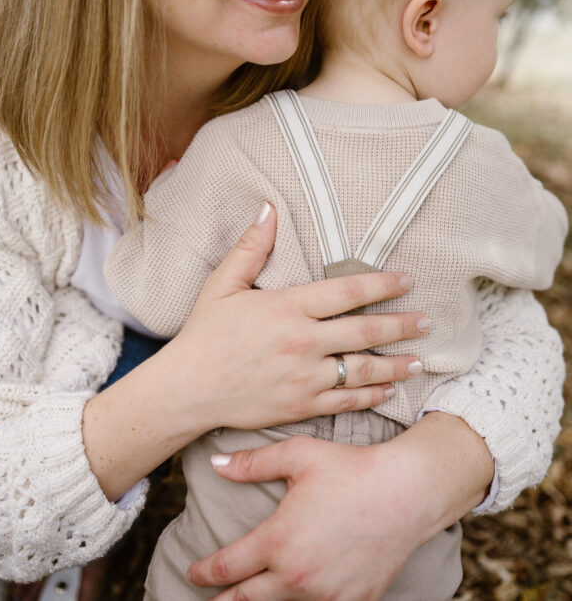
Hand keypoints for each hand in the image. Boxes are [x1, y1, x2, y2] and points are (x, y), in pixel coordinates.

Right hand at [84, 202, 427, 499]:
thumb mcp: (223, 284)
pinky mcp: (302, 406)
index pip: (347, 293)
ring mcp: (305, 377)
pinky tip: (388, 390)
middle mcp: (303, 342)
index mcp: (288, 307)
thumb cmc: (205, 333)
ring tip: (418, 359)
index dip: (382, 285)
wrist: (187, 389)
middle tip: (427, 321)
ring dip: (395, 364)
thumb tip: (269, 207)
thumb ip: (252, 246)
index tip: (406, 280)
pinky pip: (346, 401)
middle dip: (401, 325)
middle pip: (366, 332)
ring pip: (363, 370)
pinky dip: (371, 395)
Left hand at [187, 415, 492, 600]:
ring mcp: (326, 594)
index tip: (194, 571)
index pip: (227, 568)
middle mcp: (297, 576)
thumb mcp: (298, 456)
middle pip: (246, 599)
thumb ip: (252, 463)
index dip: (204, 572)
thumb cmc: (350, 468)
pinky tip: (299, 598)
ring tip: (248, 598)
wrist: (405, 492)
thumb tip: (216, 465)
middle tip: (211, 598)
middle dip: (225, 600)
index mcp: (278, 541)